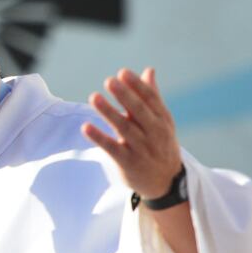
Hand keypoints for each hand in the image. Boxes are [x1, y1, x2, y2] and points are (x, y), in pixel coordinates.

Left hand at [82, 67, 182, 199]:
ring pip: (124, 128)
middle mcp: (154, 133)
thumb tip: (148, 70)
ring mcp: (141, 149)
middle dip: (124, 96)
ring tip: (94, 97)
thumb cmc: (160, 144)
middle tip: (109, 81)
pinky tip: (86, 127)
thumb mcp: (162, 121)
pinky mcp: (128, 163)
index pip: (150, 100)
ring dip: (108, 112)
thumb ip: (152, 96)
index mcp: (162, 120)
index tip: (122, 72)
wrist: (166, 182)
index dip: (136, 86)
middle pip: (138, 112)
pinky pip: (112, 148)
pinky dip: (99, 138)